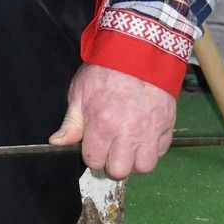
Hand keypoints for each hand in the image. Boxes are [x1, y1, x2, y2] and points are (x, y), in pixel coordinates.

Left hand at [49, 63, 175, 178]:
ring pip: (144, 167)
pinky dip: (152, 149)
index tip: (93, 145)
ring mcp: (149, 131)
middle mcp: (127, 134)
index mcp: (102, 126)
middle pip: (119, 171)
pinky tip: (143, 137)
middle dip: (112, 163)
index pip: (94, 161)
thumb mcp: (79, 92)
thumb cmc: (105, 70)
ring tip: (129, 148)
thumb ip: (71, 122)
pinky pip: (161, 152)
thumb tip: (57, 142)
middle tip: (111, 149)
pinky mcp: (166, 125)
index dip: (91, 155)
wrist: (138, 52)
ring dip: (135, 161)